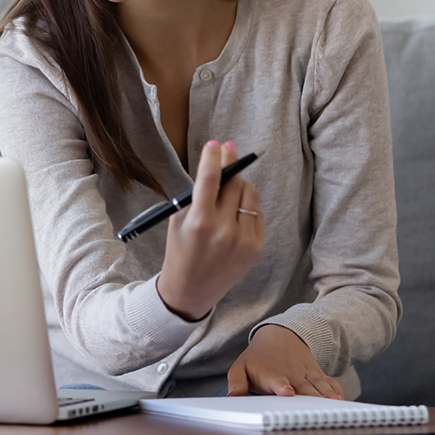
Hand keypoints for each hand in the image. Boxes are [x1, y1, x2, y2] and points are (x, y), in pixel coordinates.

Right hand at [157, 140, 262, 320]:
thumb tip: (215, 167)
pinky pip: (256, 212)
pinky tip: (236, 207)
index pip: (210, 178)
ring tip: (231, 181)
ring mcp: (243, 239)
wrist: (191, 290)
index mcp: (199, 222)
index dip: (213, 157)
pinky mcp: (256, 247)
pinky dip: (247, 204)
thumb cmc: (180, 251)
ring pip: (250, 194)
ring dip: (240, 182)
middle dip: (230, 161)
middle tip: (228, 148)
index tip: (214, 143)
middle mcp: (224, 230)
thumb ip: (196, 196)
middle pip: (234, 182)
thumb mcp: (178, 221)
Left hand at [227, 324, 343, 398]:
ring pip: (319, 387)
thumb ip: (236, 382)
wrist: (280, 335)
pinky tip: (341, 399)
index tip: (287, 391)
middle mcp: (292, 376)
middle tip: (313, 411)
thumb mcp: (241, 367)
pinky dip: (336, 390)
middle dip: (308, 400)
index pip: (277, 382)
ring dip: (326, 396)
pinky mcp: (318, 376)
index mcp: (272, 376)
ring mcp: (307, 376)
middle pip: (302, 390)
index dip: (282, 386)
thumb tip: (232, 397)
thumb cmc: (258, 358)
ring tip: (334, 404)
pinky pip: (330, 383)